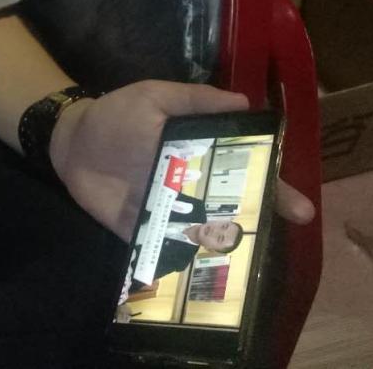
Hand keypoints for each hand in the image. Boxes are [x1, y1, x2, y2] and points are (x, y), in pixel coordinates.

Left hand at [49, 80, 315, 240]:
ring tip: (257, 259)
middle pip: (234, 206)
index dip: (273, 184)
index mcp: (200, 151)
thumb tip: (244, 101)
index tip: (300, 205)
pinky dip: (188, 261)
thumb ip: (195, 100)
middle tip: (288, 233)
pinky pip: (170, 249)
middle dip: (263, 219)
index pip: (245, 168)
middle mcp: (192, 185)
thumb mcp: (156, 96)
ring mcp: (170, 211)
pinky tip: (210, 276)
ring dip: (231, 246)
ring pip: (208, 232)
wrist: (71, 142)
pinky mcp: (145, 231)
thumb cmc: (117, 114)